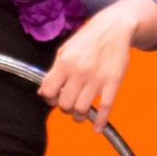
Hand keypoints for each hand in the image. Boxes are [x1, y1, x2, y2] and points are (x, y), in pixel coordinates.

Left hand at [36, 2, 137, 132]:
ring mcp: (97, 78)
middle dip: (65, 108)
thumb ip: (54, 71)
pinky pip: (105, 108)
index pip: (48, 92)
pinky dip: (100, 122)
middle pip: (64, 105)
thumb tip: (43, 92)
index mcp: (65, 63)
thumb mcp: (65, 50)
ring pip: (82, 109)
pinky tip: (97, 128)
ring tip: (80, 113)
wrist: (113, 28)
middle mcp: (79, 72)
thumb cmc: (88, 40)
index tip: (54, 98)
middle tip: (69, 104)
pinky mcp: (113, 82)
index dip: (49, 99)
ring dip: (79, 116)